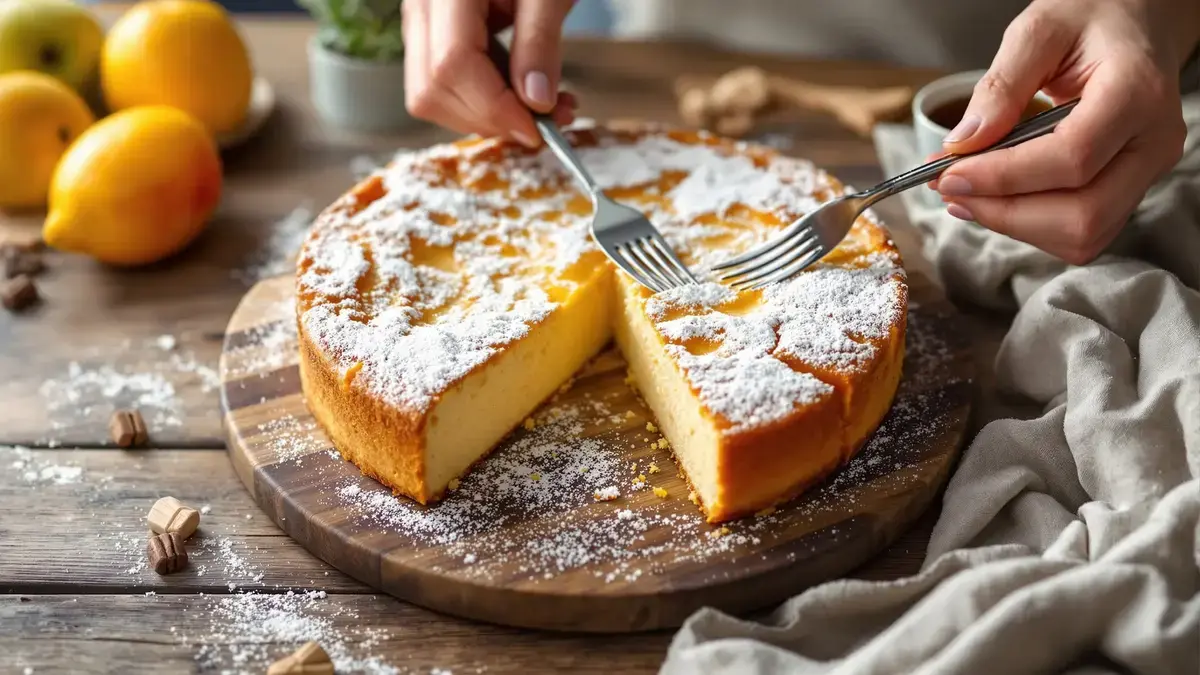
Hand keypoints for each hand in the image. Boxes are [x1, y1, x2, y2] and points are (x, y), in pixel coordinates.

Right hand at [402, 0, 577, 146]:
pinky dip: (482, 99)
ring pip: (431, 95)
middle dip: (489, 119)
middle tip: (546, 121)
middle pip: (432, 89)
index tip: (537, 129)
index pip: (453, 64)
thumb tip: (536, 104)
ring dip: (487, 115)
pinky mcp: (432, 33)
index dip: (494, 108)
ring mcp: (420, 20)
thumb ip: (541, 44)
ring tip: (541, 105)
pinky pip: (442, 82)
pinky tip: (520, 90)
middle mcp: (421, 4)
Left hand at [932, 0, 1198, 263]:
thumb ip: (1001, 85)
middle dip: (1005, 213)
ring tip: (966, 194)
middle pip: (1083, 214)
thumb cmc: (1092, 19)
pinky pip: (1082, 231)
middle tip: (950, 188)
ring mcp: (1147, 171)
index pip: (1071, 158)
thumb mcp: (1039, 29)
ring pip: (1084, 234)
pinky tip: (995, 200)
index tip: (948, 173)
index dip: (1003, 177)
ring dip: (1015, 225)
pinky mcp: (1130, 189)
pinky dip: (1031, 225)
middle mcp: (1153, 142)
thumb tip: (964, 143)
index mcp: (1138, 92)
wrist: (1136, 22)